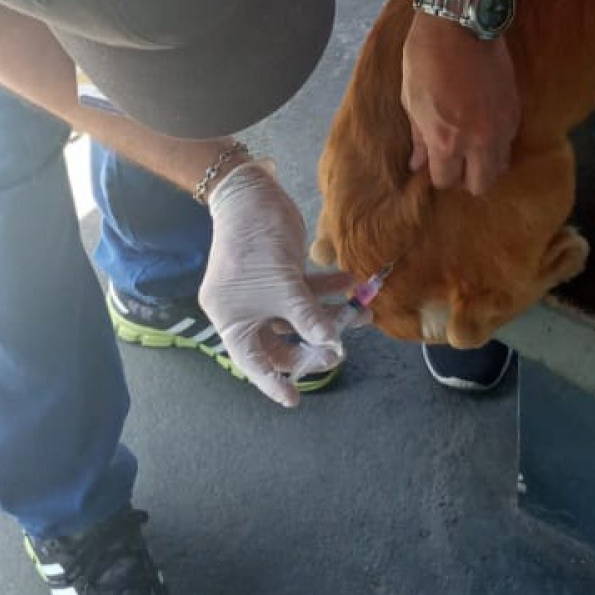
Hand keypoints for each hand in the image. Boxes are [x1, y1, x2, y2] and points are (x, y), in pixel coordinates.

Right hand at [200, 162, 366, 408]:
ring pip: (298, 316)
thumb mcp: (285, 287)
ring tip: (361, 312)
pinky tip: (350, 282)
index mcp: (233, 321)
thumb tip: (333, 347)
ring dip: (328, 314)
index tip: (295, 399)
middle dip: (313, 344)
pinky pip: (303, 293)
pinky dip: (324, 290)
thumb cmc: (256, 244)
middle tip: (341, 349)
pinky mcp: (278, 275)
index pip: (253, 362)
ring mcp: (262, 293)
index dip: (273, 382)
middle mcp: (245, 312)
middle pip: (280, 342)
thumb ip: (308, 318)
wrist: (251, 194)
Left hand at [401, 10, 519, 194]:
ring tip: (472, 146)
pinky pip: (510, 140)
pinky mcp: (515, 107)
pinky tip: (484, 126)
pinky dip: (498, 141)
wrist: (460, 22)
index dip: (438, 174)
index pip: (446, 180)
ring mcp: (501, 124)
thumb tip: (417, 164)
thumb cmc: (426, 58)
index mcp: (446, 140)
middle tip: (456, 161)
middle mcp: (478, 140)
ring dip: (486, 162)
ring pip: (501, 165)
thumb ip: (419, 137)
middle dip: (466, 178)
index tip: (434, 162)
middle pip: (481, 184)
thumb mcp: (412, 100)